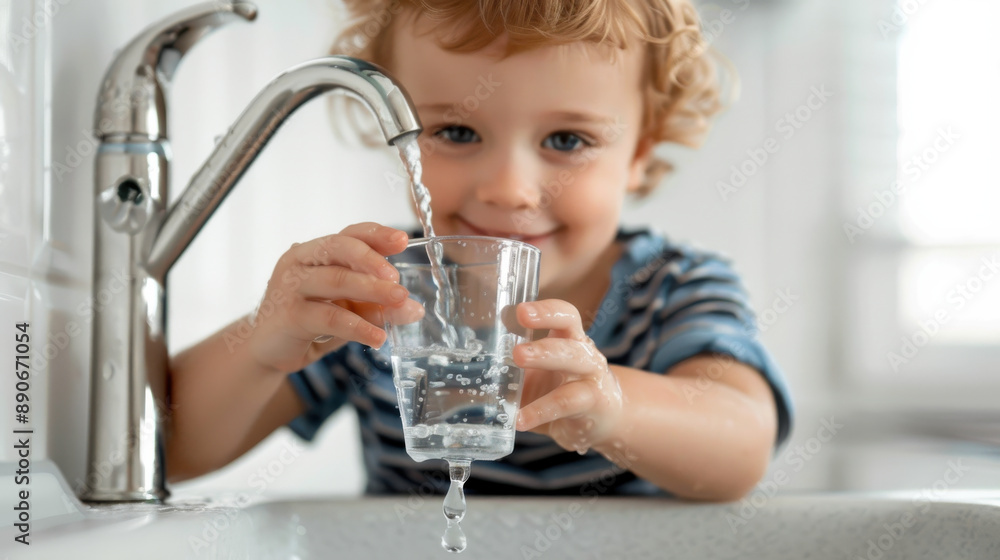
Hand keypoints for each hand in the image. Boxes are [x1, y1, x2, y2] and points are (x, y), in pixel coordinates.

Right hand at [246, 222, 422, 373]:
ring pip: (336, 280)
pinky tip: (377, 337)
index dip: (376, 234)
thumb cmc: (310, 323)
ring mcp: (290, 285)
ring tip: (399, 301)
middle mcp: (300, 261)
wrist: (269, 352)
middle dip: (373, 260)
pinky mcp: (288, 314)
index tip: (403, 240)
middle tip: (398, 278)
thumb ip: (378, 306)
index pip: (348, 234)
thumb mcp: (350, 311)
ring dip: (371, 290)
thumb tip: (414, 308)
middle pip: (339, 247)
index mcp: (315, 252)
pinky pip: (329, 316)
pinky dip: (357, 326)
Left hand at [512, 299, 623, 453]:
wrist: (602, 421)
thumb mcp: (535, 377)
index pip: (563, 314)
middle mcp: (583, 351)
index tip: (518, 310)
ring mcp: (592, 376)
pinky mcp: (594, 403)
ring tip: (517, 360)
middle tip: (516, 343)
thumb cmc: (561, 392)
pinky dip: (542, 410)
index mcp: (568, 339)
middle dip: (544, 328)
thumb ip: (508, 370)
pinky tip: (520, 420)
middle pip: (570, 330)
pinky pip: (568, 402)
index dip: (544, 310)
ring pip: (575, 359)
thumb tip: (458, 371)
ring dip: (545, 358)